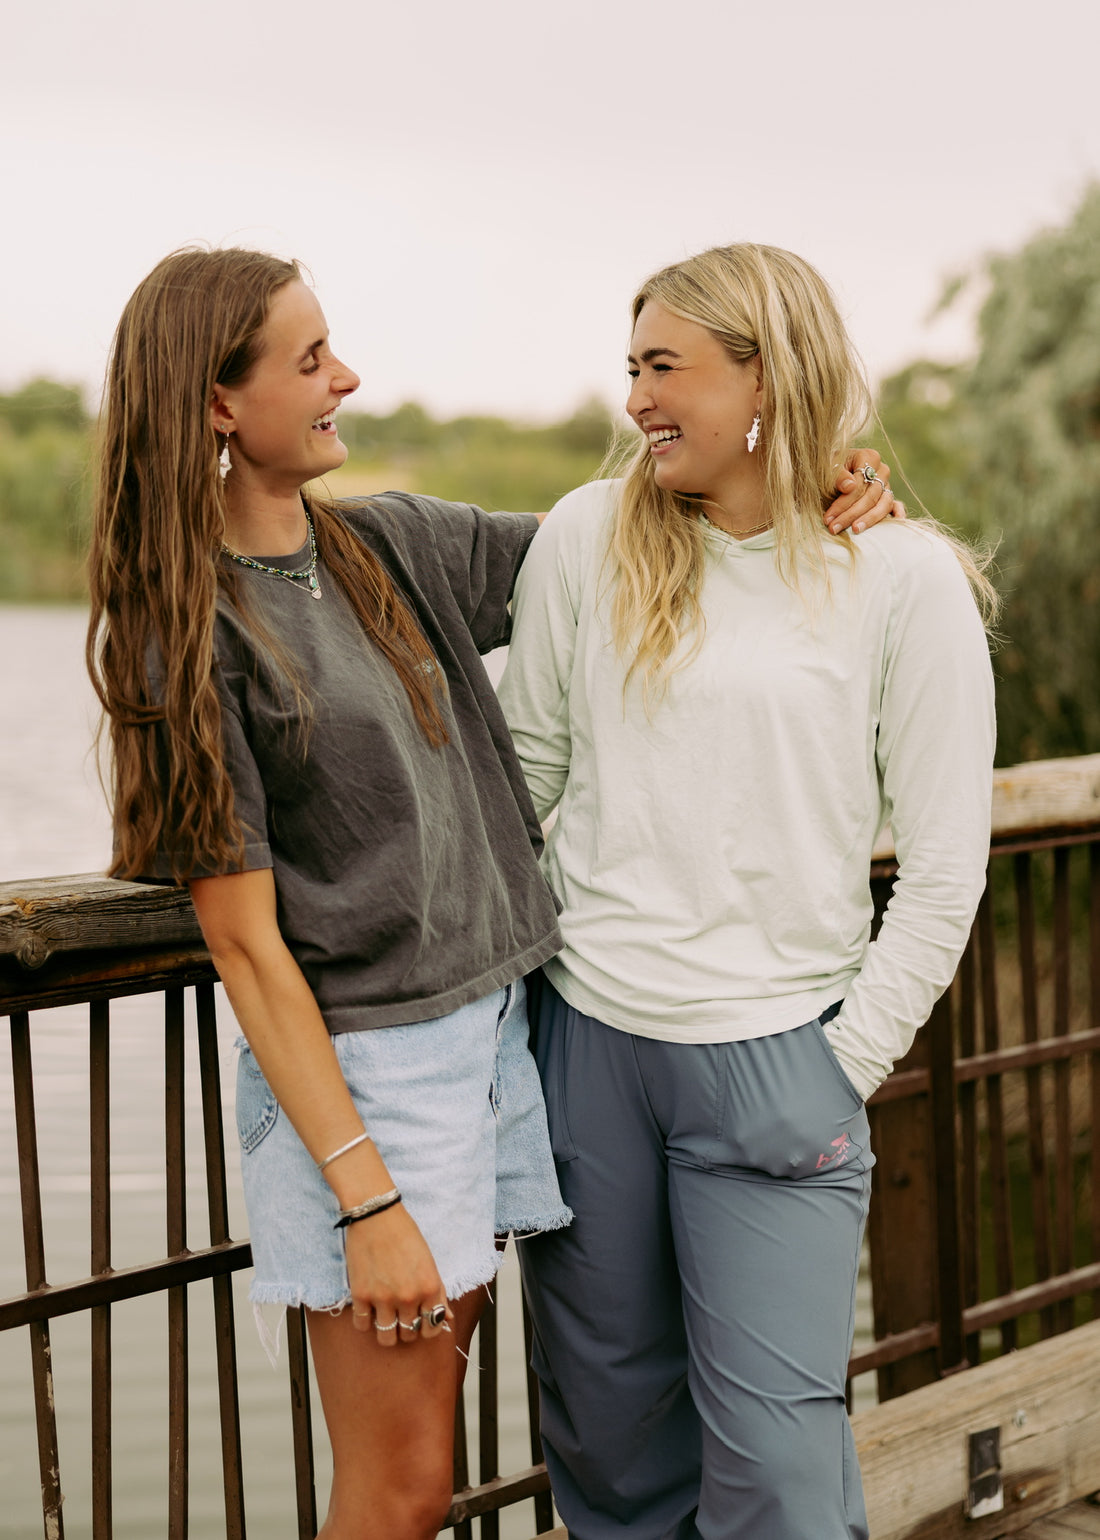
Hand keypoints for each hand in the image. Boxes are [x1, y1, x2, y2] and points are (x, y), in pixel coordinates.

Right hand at [345, 1202, 453, 1347]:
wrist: (376, 1214)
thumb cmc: (405, 1234)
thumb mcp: (429, 1261)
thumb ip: (438, 1292)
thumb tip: (447, 1318)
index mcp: (430, 1287)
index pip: (432, 1328)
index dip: (427, 1329)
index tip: (421, 1323)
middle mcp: (409, 1297)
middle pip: (409, 1335)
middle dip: (406, 1329)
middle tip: (401, 1316)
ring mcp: (384, 1298)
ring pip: (386, 1338)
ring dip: (387, 1332)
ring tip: (385, 1318)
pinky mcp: (361, 1295)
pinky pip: (362, 1326)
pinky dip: (365, 1323)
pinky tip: (368, 1310)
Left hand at [825, 449, 904, 535]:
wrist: (833, 468)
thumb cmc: (830, 466)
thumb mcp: (828, 466)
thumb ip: (838, 475)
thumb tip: (850, 486)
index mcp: (869, 457)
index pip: (860, 484)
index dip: (844, 502)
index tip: (828, 518)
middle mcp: (881, 471)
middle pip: (870, 496)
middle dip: (851, 514)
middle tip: (834, 528)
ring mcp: (886, 484)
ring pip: (883, 504)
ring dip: (869, 519)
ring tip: (855, 530)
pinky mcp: (888, 496)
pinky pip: (896, 505)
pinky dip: (897, 514)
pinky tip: (895, 522)